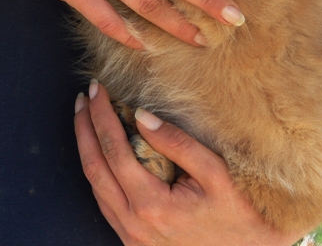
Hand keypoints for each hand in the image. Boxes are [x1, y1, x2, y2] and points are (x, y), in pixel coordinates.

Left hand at [73, 81, 304, 245]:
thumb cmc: (237, 211)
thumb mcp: (214, 171)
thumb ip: (176, 143)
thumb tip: (141, 116)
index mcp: (151, 205)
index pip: (114, 151)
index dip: (101, 117)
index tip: (97, 90)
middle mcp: (134, 224)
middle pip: (94, 168)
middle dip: (84, 129)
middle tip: (84, 98)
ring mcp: (131, 236)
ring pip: (95, 187)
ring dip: (87, 150)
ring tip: (87, 119)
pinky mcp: (133, 240)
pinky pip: (105, 203)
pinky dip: (99, 173)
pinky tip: (102, 153)